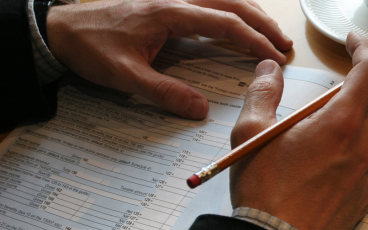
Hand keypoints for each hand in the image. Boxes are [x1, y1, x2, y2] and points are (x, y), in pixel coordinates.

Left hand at [46, 0, 291, 118]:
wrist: (60, 29)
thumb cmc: (90, 47)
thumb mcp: (125, 76)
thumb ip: (164, 92)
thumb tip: (199, 110)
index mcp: (170, 12)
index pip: (225, 23)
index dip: (254, 40)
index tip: (273, 57)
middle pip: (233, 2)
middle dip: (263, 23)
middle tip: (283, 44)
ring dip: (251, 12)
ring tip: (271, 33)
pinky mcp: (167, 2)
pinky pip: (210, 0)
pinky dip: (232, 9)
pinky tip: (238, 21)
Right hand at [229, 32, 367, 228]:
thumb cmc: (264, 193)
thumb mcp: (251, 134)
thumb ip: (263, 94)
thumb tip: (269, 70)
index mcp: (340, 124)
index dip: (365, 49)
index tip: (353, 42)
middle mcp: (364, 145)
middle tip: (360, 67)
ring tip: (355, 102)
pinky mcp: (366, 191)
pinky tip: (349, 141)